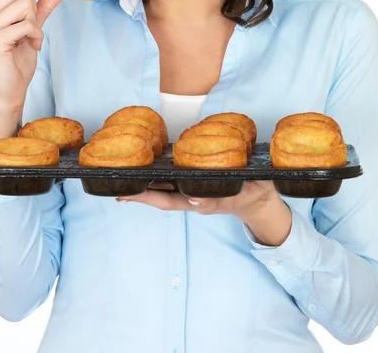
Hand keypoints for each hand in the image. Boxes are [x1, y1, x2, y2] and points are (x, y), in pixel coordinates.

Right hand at [0, 0, 69, 112]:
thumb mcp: (33, 29)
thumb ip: (43, 7)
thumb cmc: (17, 62)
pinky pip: (27, 25)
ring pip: (26, 5)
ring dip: (35, 25)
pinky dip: (35, 36)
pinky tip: (30, 46)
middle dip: (36, 8)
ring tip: (29, 41)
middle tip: (31, 30)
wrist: (8, 91)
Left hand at [117, 180, 291, 244]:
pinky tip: (143, 175)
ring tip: (122, 184)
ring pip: (164, 193)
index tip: (139, 194)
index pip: (178, 201)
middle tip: (120, 191)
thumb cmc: (254, 192)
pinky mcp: (194, 185)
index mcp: (206, 201)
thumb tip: (207, 196)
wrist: (258, 198)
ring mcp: (193, 194)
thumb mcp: (249, 191)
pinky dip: (155, 181)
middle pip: (163, 199)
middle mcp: (195, 199)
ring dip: (144, 190)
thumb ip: (233, 192)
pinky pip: (172, 185)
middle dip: (141, 196)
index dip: (158, 197)